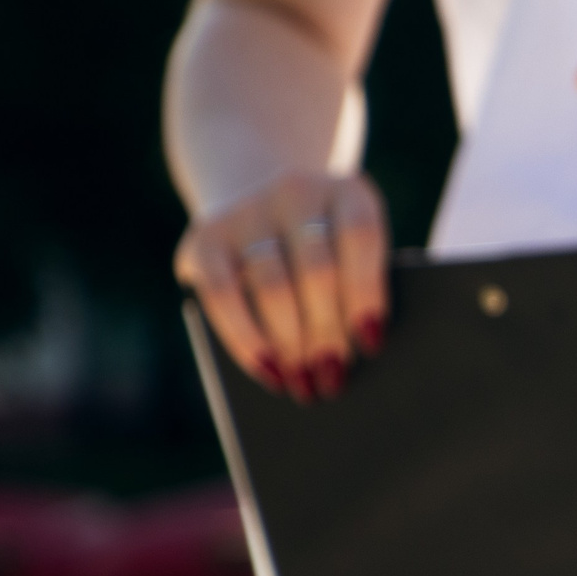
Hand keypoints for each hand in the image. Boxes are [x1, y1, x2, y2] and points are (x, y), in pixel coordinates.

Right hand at [173, 170, 388, 401]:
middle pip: (316, 270)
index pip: (361, 238)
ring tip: (303, 383)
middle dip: (326, 332)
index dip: (366, 291)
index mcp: (349, 192)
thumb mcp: (350, 250)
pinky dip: (245, 337)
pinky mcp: (205, 238)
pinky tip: (266, 369)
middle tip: (333, 380)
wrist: (255, 193)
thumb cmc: (327, 245)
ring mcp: (246, 211)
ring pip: (271, 286)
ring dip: (289, 342)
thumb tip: (359, 353)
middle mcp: (297, 192)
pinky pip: (221, 295)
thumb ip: (358, 284)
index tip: (371, 343)